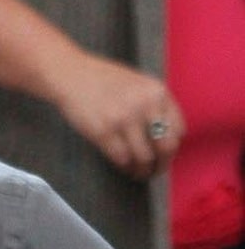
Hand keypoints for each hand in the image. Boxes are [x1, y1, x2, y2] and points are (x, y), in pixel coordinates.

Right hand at [52, 50, 184, 179]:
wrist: (71, 75)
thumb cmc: (103, 80)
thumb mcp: (138, 84)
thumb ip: (154, 105)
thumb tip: (164, 138)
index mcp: (157, 92)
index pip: (178, 131)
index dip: (172, 148)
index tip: (164, 156)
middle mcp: (144, 105)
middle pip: (165, 147)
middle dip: (161, 165)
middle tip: (154, 172)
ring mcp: (123, 119)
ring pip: (143, 158)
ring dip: (142, 171)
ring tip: (137, 173)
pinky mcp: (103, 132)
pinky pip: (122, 158)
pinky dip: (125, 167)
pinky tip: (123, 167)